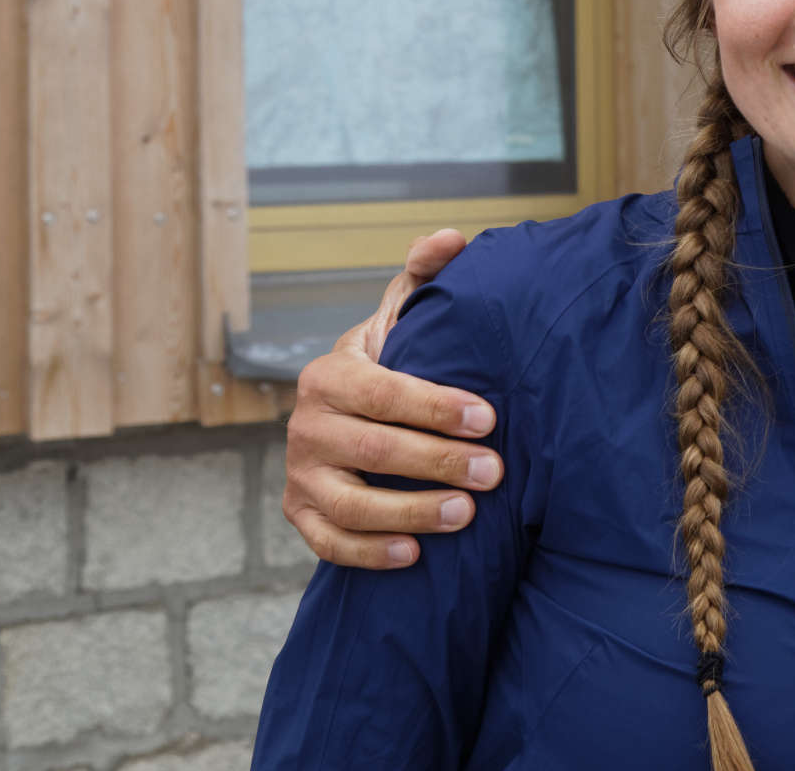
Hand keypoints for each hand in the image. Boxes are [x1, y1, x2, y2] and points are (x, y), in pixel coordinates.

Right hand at [281, 229, 504, 568]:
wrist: (347, 411)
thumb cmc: (392, 361)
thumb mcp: (403, 316)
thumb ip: (425, 274)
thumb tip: (453, 238)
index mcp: (330, 373)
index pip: (384, 391)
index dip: (436, 406)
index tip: (489, 419)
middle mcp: (306, 425)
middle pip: (373, 449)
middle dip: (437, 463)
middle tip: (494, 473)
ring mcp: (300, 474)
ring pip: (351, 504)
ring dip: (410, 513)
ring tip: (466, 516)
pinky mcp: (300, 515)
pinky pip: (330, 543)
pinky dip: (370, 553)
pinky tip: (416, 555)